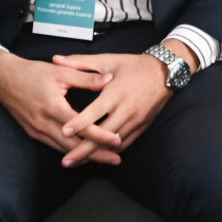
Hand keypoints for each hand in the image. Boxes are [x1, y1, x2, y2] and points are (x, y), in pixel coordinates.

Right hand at [0, 50, 131, 164]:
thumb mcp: (60, 72)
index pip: (81, 127)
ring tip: (104, 159)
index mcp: (53, 107)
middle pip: (74, 146)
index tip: (117, 140)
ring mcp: (37, 130)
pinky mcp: (33, 133)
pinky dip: (70, 151)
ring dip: (84, 156)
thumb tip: (109, 80)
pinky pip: (55, 146)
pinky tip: (82, 153)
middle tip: (116, 160)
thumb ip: (86, 78)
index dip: (100, 136)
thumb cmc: (30, 73)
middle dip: (96, 155)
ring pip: (64, 149)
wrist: (2, 78)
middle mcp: (44, 123)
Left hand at [48, 51, 176, 164]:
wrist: (165, 72)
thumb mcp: (108, 60)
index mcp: (116, 92)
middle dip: (83, 149)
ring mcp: (136, 120)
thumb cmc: (134, 65)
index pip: (95, 111)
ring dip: (96, 154)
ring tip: (77, 162)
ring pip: (113, 143)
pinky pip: (125, 143)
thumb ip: (80, 62)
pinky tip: (98, 156)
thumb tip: (56, 60)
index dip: (80, 122)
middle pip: (103, 134)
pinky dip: (110, 150)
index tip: (64, 131)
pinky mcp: (142, 126)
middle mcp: (127, 109)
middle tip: (67, 161)